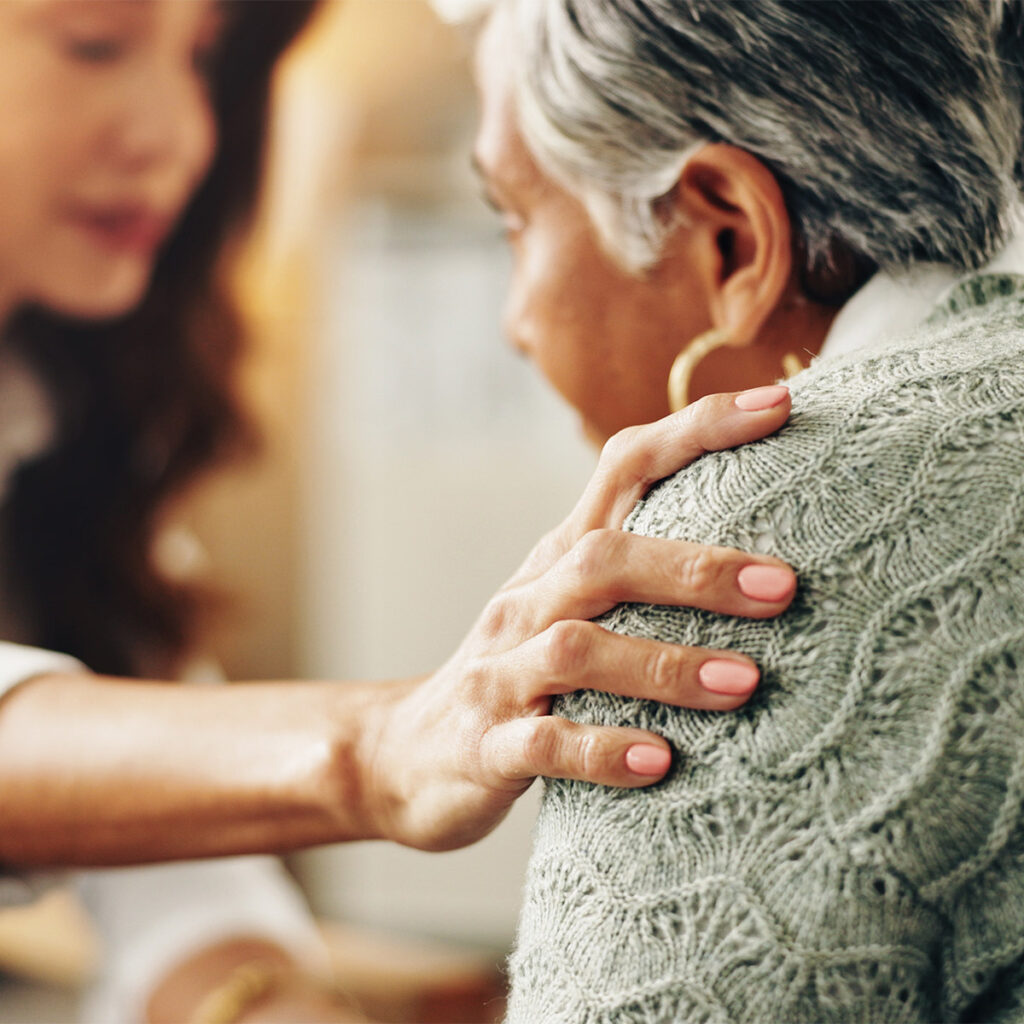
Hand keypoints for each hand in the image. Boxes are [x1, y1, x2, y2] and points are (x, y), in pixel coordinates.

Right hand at [361, 386, 797, 850]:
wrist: (413, 754)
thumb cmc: (521, 673)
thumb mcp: (570, 608)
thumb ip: (641, 574)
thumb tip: (765, 551)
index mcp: (558, 557)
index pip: (623, 466)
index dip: (695, 429)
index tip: (778, 404)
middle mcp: (527, 600)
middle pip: (601, 558)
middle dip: (692, 568)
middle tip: (783, 587)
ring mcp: (501, 671)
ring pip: (575, 649)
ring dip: (662, 665)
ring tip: (743, 682)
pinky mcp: (486, 744)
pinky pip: (545, 744)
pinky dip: (603, 750)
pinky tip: (661, 763)